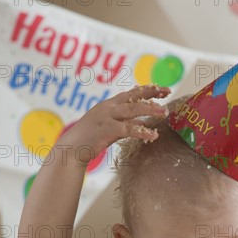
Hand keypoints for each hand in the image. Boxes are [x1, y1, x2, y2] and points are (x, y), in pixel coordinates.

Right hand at [53, 85, 170, 165]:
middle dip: (151, 93)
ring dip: (150, 110)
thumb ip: (124, 123)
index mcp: (108, 105)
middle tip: (167, 91)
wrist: (70, 149)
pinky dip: (142, 131)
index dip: (147, 90)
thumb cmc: (88, 140)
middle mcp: (108, 108)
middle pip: (133, 97)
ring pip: (133, 110)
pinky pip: (128, 129)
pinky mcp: (107, 130)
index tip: (162, 89)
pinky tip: (153, 135)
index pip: (131, 93)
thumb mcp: (107, 126)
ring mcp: (107, 118)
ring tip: (165, 112)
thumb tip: (142, 123)